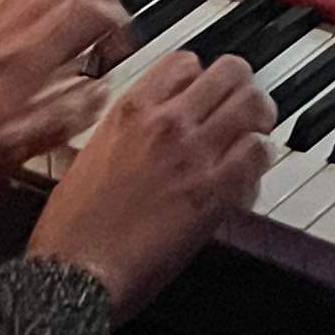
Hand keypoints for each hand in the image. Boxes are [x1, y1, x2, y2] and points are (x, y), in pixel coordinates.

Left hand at [0, 0, 130, 220]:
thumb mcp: (10, 154)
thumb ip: (61, 119)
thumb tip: (98, 95)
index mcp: (25, 59)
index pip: (89, 10)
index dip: (117, 18)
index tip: (123, 38)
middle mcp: (1, 31)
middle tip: (108, 17)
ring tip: (70, 11)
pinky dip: (16, 6)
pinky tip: (10, 25)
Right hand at [27, 48, 276, 319]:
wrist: (75, 272)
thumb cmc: (72, 227)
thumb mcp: (91, 154)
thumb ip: (127, 133)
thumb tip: (150, 133)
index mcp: (131, 109)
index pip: (186, 62)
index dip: (201, 77)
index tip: (205, 94)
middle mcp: (166, 121)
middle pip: (230, 72)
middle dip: (241, 88)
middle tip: (243, 109)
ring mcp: (193, 153)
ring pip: (253, 104)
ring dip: (259, 119)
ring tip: (256, 134)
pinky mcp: (214, 191)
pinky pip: (258, 152)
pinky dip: (262, 158)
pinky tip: (252, 173)